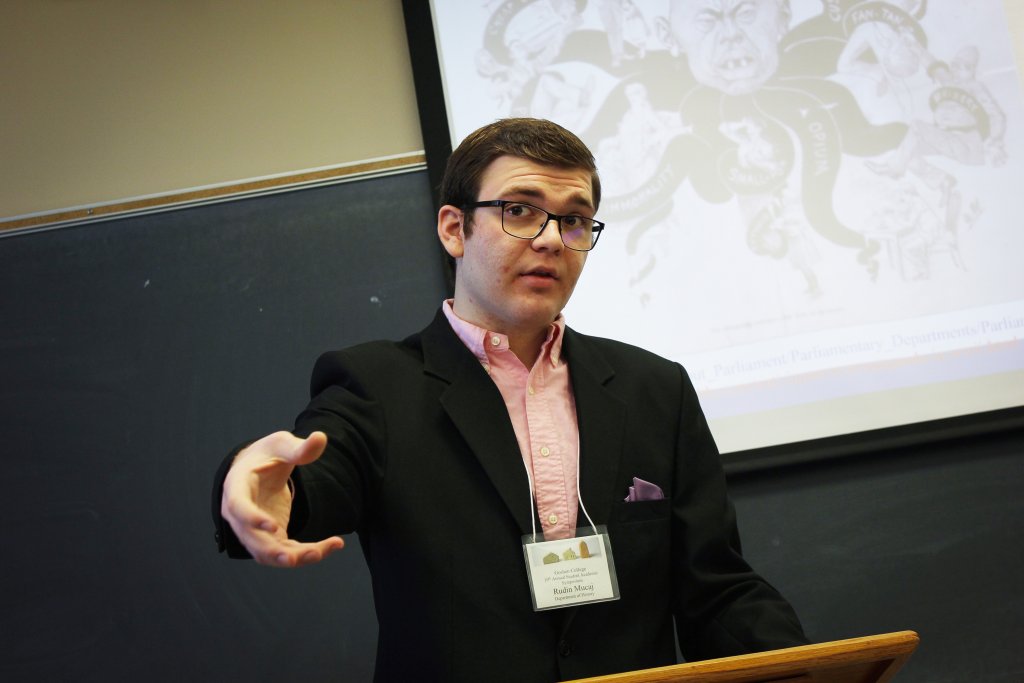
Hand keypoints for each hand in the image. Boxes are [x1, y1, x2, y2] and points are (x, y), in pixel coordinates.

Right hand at [221, 430, 344, 566]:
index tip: (273, 526)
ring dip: (292, 558)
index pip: (238, 506)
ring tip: (320, 553)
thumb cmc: (267, 454)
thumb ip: (299, 447)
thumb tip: (320, 438)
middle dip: (275, 552)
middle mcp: (239, 514)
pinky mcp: (270, 537)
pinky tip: (333, 545)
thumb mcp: (281, 444)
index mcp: (236, 486)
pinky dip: (306, 552)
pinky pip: (285, 551)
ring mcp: (253, 529)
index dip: (252, 518)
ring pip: (268, 553)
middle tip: (300, 557)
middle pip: (252, 540)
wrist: (260, 468)